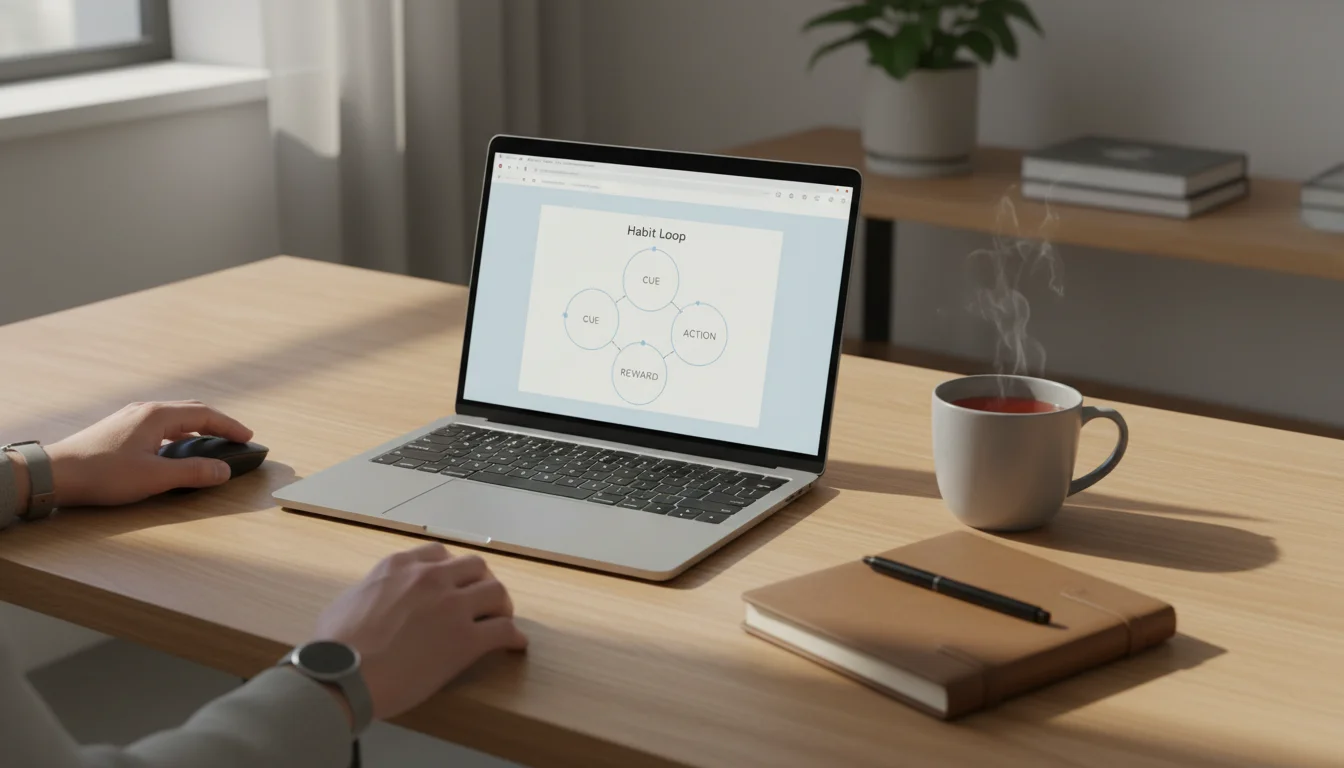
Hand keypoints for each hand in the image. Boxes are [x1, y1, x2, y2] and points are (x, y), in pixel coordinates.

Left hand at [44, 400, 253, 506]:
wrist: (56, 473)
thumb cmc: (102, 474)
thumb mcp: (154, 477)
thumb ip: (193, 473)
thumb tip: (224, 470)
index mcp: (158, 416)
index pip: (205, 414)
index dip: (230, 426)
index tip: (248, 437)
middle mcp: (145, 410)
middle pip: (191, 410)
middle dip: (217, 423)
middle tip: (234, 437)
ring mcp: (130, 417)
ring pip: (174, 417)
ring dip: (197, 427)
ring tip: (210, 443)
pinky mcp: (119, 428)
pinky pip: (159, 424)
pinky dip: (178, 433)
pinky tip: (175, 449)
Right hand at [313, 543, 527, 721]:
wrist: (343, 675)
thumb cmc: (333, 647)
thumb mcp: (346, 601)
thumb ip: (370, 591)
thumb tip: (372, 601)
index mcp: (399, 567)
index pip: (439, 554)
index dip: (452, 569)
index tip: (455, 582)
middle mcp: (430, 578)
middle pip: (475, 566)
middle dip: (481, 582)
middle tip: (482, 601)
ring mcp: (452, 606)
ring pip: (496, 591)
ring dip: (501, 605)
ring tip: (501, 619)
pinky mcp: (466, 640)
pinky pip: (504, 630)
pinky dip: (513, 637)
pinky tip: (515, 645)